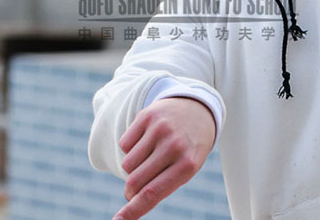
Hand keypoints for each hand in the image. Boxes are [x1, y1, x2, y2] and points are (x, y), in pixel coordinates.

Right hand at [114, 97, 215, 219]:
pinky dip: (131, 148)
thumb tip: (130, 203)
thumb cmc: (188, 148)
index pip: (153, 193)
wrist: (196, 109)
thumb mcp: (184, 169)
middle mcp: (173, 146)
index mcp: (187, 165)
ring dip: (133, 167)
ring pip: (127, 164)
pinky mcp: (147, 116)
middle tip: (135, 189)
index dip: (133, 210)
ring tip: (150, 157)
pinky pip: (124, 144)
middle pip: (135, 181)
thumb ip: (160, 185)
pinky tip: (147, 140)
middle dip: (131, 191)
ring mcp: (159, 129)